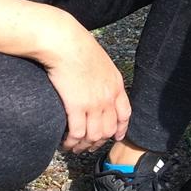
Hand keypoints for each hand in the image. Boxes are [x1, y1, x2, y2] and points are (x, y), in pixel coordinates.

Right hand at [38, 13, 130, 153]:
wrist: (65, 43)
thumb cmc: (77, 45)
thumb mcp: (99, 60)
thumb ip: (101, 74)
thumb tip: (93, 80)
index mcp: (116, 84)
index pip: (125, 114)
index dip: (120, 128)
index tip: (115, 136)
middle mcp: (108, 97)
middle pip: (109, 129)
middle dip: (99, 142)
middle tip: (89, 146)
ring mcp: (94, 103)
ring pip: (94, 135)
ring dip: (84, 145)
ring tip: (75, 148)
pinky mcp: (77, 107)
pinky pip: (77, 133)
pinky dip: (72, 142)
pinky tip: (65, 143)